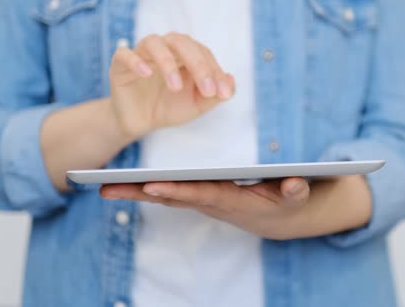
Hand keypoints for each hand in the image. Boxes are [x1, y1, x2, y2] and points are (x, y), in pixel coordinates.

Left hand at [100, 175, 371, 239]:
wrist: (282, 220)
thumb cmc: (287, 203)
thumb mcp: (297, 196)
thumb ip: (295, 190)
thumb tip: (294, 184)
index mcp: (232, 201)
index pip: (200, 195)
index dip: (177, 192)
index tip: (151, 187)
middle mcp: (213, 202)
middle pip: (173, 197)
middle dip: (140, 193)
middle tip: (106, 188)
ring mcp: (206, 201)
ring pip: (168, 197)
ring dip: (138, 192)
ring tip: (106, 185)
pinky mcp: (204, 198)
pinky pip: (173, 195)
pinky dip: (151, 190)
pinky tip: (131, 185)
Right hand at [109, 32, 234, 138]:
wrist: (140, 122)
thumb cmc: (170, 107)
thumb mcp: (197, 105)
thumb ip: (215, 96)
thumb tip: (230, 80)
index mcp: (185, 54)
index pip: (203, 53)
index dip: (214, 70)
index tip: (221, 93)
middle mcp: (164, 48)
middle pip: (182, 42)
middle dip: (199, 65)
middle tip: (207, 89)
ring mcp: (141, 54)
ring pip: (154, 43)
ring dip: (168, 62)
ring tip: (176, 86)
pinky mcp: (120, 65)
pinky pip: (124, 54)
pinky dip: (135, 61)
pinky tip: (146, 73)